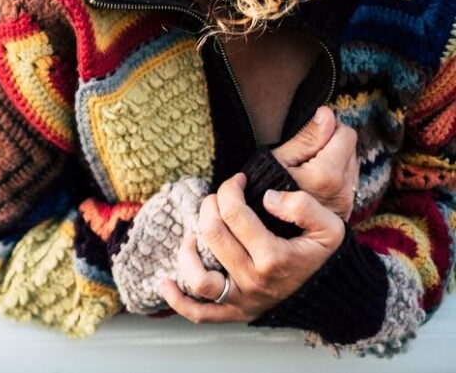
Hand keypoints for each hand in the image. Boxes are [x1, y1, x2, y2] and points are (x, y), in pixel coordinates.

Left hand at [160, 173, 344, 322]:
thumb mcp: (329, 227)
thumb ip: (303, 206)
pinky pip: (198, 313)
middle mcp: (253, 280)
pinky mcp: (233, 312)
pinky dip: (177, 300)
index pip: (234, 213)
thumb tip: (267, 198)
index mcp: (274, 257)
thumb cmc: (321, 257)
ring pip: (199, 278)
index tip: (237, 182)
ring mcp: (241, 299)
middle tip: (217, 200)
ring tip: (195, 235)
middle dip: (209, 206)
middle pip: (213, 234)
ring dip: (188, 250)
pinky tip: (166, 282)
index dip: (230, 189)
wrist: (328, 295)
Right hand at [271, 106, 359, 219]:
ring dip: (335, 158)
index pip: (345, 134)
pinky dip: (336, 174)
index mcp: (326, 174)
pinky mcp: (345, 210)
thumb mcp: (278, 162)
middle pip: (351, 148)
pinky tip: (314, 181)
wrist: (268, 237)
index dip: (327, 127)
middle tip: (305, 152)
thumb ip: (306, 138)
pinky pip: (348, 181)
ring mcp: (346, 201)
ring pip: (351, 164)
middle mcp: (342, 189)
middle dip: (332, 142)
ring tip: (308, 167)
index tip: (308, 133)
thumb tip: (326, 114)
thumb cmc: (263, 195)